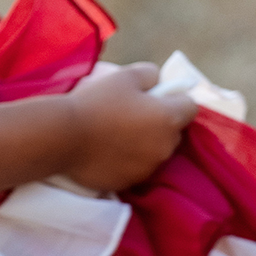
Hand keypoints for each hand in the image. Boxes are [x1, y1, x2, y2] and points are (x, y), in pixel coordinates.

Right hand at [53, 61, 196, 191]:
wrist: (64, 137)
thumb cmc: (97, 102)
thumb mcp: (127, 75)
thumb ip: (151, 74)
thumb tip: (158, 81)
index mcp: (169, 119)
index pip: (191, 107)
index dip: (175, 99)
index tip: (156, 97)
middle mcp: (166, 147)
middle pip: (174, 132)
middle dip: (161, 123)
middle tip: (133, 114)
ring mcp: (148, 168)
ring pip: (156, 152)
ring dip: (145, 143)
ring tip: (117, 134)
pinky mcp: (130, 182)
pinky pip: (136, 167)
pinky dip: (128, 160)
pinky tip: (107, 151)